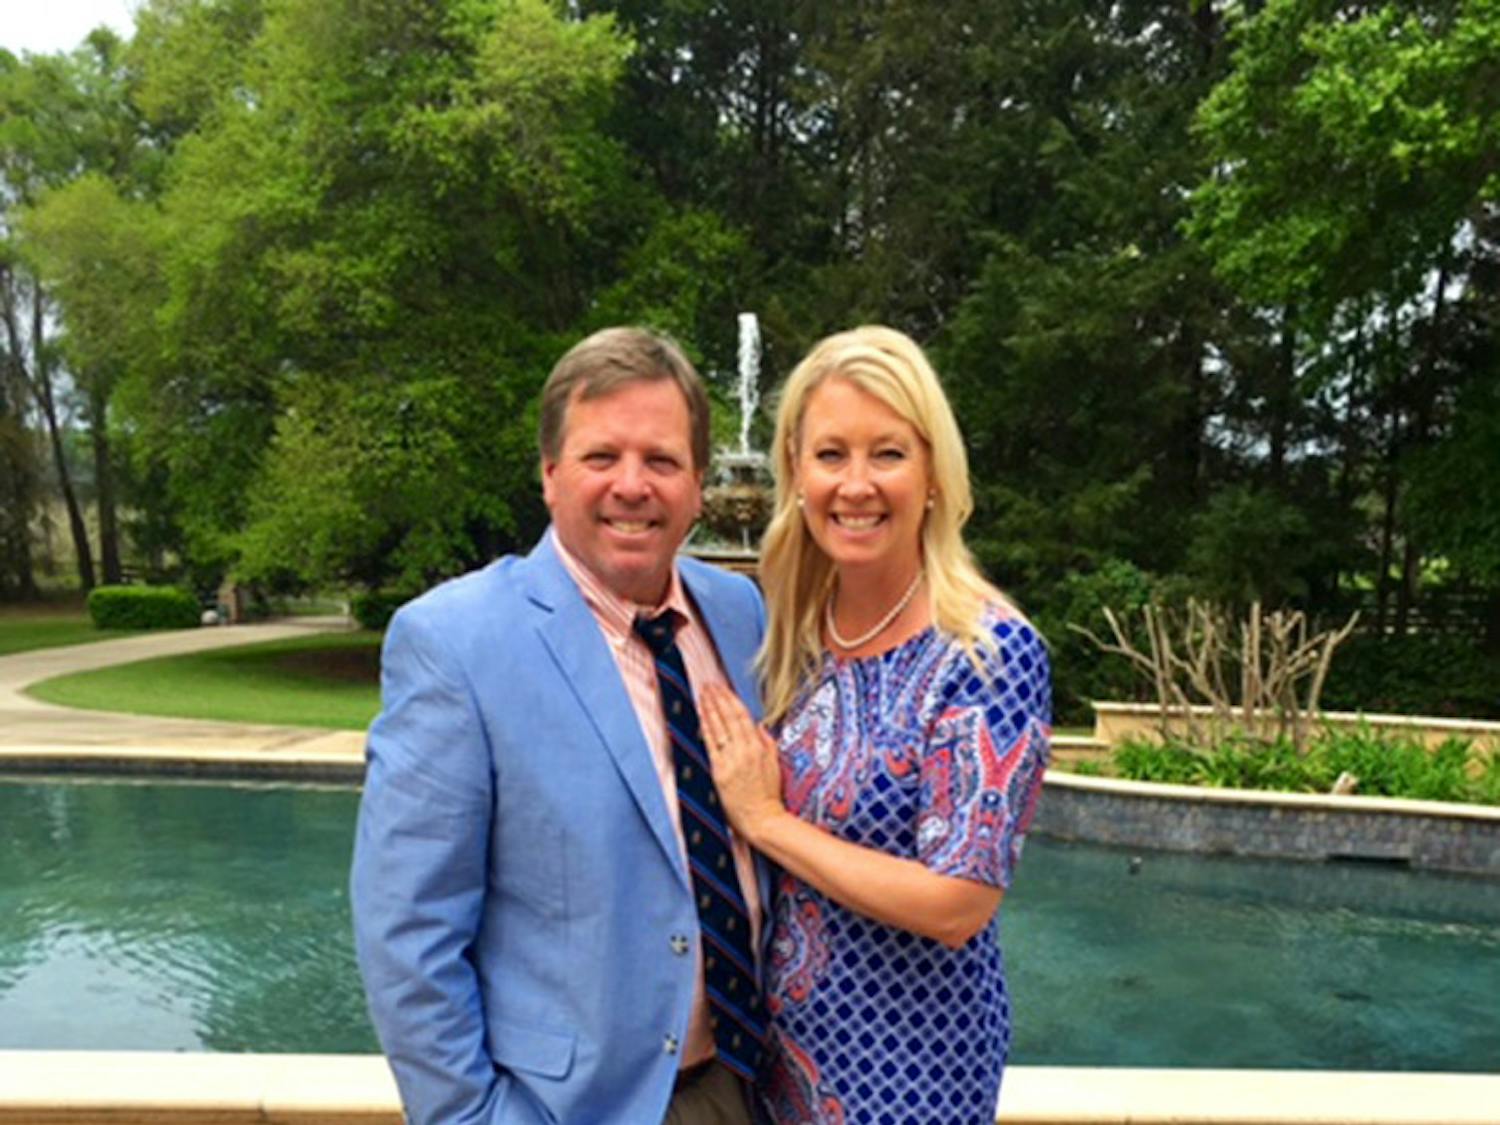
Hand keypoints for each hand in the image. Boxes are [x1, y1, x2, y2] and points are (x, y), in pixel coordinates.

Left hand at [699, 684, 785, 845]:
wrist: (762, 818)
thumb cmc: (769, 795)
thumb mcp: (774, 765)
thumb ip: (767, 743)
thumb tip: (759, 726)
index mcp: (759, 747)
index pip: (743, 716)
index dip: (731, 700)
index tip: (722, 688)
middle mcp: (744, 750)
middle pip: (728, 718)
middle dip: (717, 699)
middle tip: (708, 685)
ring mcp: (731, 760)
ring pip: (718, 728)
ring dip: (709, 709)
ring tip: (702, 695)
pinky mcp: (719, 772)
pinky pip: (711, 745)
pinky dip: (705, 728)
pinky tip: (700, 717)